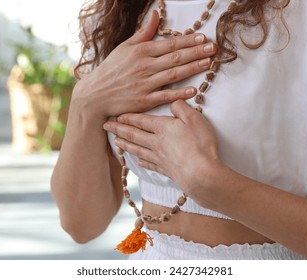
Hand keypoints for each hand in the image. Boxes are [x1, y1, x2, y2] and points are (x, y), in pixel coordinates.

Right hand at [73, 11, 216, 117]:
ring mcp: (145, 84)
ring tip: (209, 63)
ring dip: (192, 68)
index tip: (203, 38)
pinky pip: (165, 96)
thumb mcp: (125, 47)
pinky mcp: (144, 100)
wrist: (96, 94)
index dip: (187, 41)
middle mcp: (144, 66)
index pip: (169, 44)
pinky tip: (194, 90)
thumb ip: (143, 32)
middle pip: (175, 58)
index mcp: (140, 51)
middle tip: (213, 48)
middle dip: (196, 52)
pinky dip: (179, 93)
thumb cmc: (111, 69)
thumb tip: (156, 15)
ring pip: (173, 75)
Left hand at [103, 100, 221, 193]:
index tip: (116, 115)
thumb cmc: (199, 144)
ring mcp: (160, 158)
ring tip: (116, 142)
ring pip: (138, 149)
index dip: (128, 117)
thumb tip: (173, 102)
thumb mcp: (194, 119)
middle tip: (105, 126)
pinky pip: (150, 164)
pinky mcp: (166, 170)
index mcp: (162, 128)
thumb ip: (181, 108)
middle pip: (134, 135)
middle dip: (119, 129)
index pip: (141, 120)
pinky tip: (138, 161)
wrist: (201, 174)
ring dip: (125, 145)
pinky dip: (142, 162)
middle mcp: (156, 143)